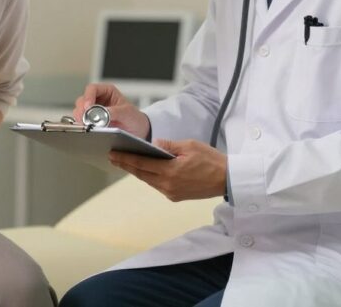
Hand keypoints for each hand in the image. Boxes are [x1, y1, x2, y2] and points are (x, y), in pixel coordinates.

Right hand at [73, 83, 150, 138]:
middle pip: (82, 100)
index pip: (92, 89)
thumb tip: (101, 113)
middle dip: (82, 110)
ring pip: (80, 111)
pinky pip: (82, 122)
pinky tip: (88, 128)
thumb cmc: (135, 118)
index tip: (88, 107)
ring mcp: (94, 112)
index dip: (88, 97)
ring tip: (88, 125)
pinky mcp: (92, 122)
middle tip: (86, 119)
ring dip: (81, 118)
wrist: (139, 132)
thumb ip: (115, 112)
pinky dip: (83, 125)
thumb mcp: (127, 113)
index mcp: (107, 92)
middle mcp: (98, 100)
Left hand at [109, 139, 226, 201]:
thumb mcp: (190, 145)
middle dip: (126, 165)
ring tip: (125, 162)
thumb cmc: (211, 160)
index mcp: (170, 171)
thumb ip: (169, 145)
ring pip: (148, 181)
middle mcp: (168, 184)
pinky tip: (144, 170)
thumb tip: (153, 144)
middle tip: (113, 158)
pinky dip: (149, 177)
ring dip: (137, 172)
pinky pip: (158, 185)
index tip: (113, 154)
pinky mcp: (176, 196)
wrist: (227, 179)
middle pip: (141, 174)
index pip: (142, 164)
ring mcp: (171, 192)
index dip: (125, 159)